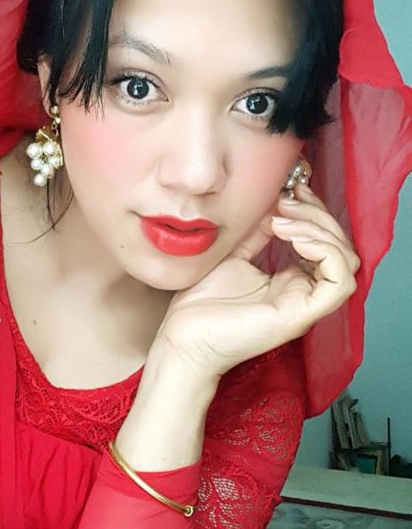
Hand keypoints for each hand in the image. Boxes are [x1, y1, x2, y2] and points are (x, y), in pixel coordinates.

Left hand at [155, 181, 359, 379]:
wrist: (183, 337)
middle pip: (339, 246)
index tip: (290, 192)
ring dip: (320, 231)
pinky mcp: (301, 315)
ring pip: (346, 261)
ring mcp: (304, 304)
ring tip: (283, 222)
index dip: (314, 212)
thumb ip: (256, 234)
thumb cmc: (201, 305)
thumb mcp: (233, 255)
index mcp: (290, 280)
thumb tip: (273, 205)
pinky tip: (296, 240)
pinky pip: (339, 283)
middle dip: (317, 216)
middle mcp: (302, 292)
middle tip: (286, 203)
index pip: (324, 241)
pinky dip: (326, 253)